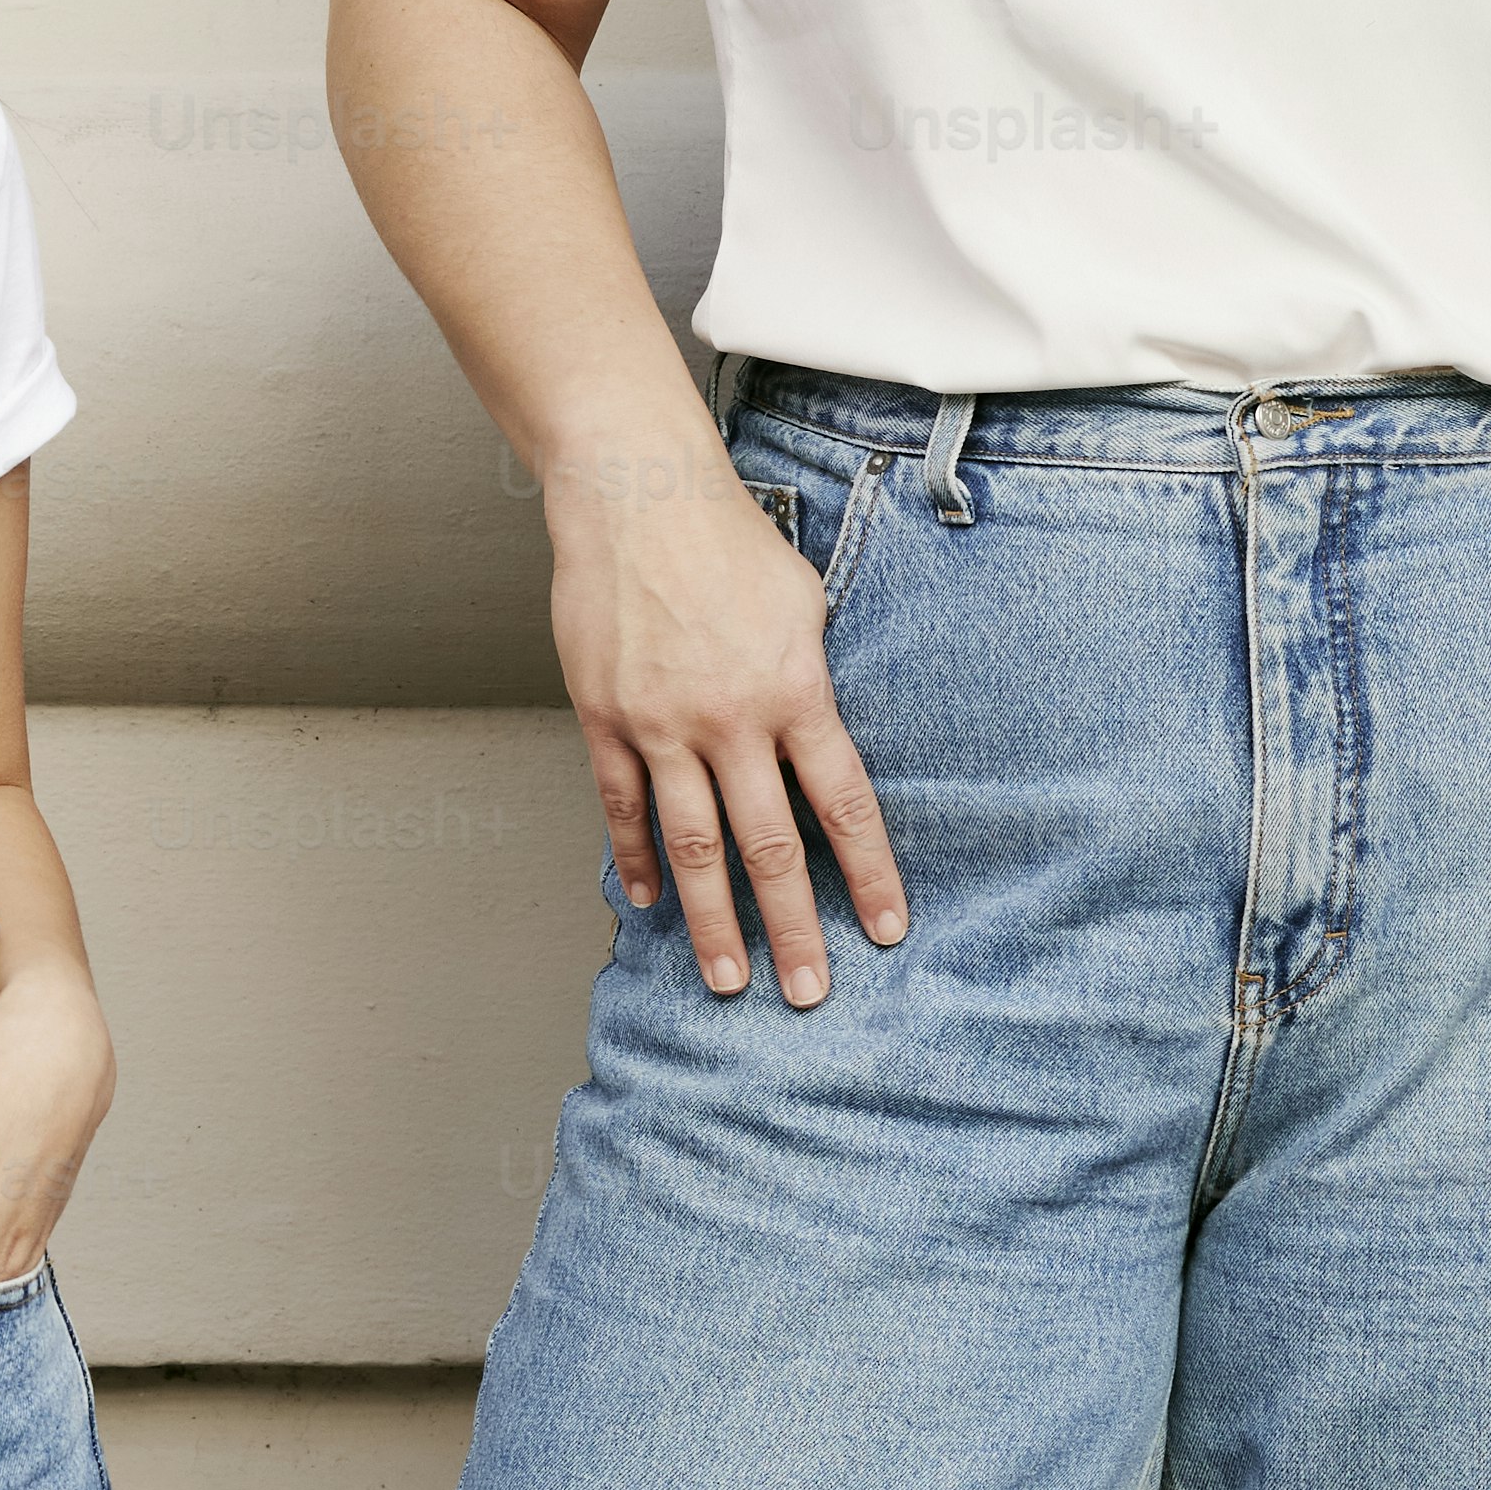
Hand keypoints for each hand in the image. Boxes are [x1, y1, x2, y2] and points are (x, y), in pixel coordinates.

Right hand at [551, 444, 908, 1005]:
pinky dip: (636, 860)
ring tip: (728, 979)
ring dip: (714, 921)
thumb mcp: (805, 604)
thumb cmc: (729, 541)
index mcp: (795, 693)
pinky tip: (648, 902)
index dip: (869, 876)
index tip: (884, 932)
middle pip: (770, 848)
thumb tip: (823, 738)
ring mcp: (662, 726)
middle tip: (809, 993)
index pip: (844, 806)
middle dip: (793, 930)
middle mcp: (732, 721)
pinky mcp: (606, 718)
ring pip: (693, 847)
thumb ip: (813, 679)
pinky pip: (624, 807)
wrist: (637, 496)